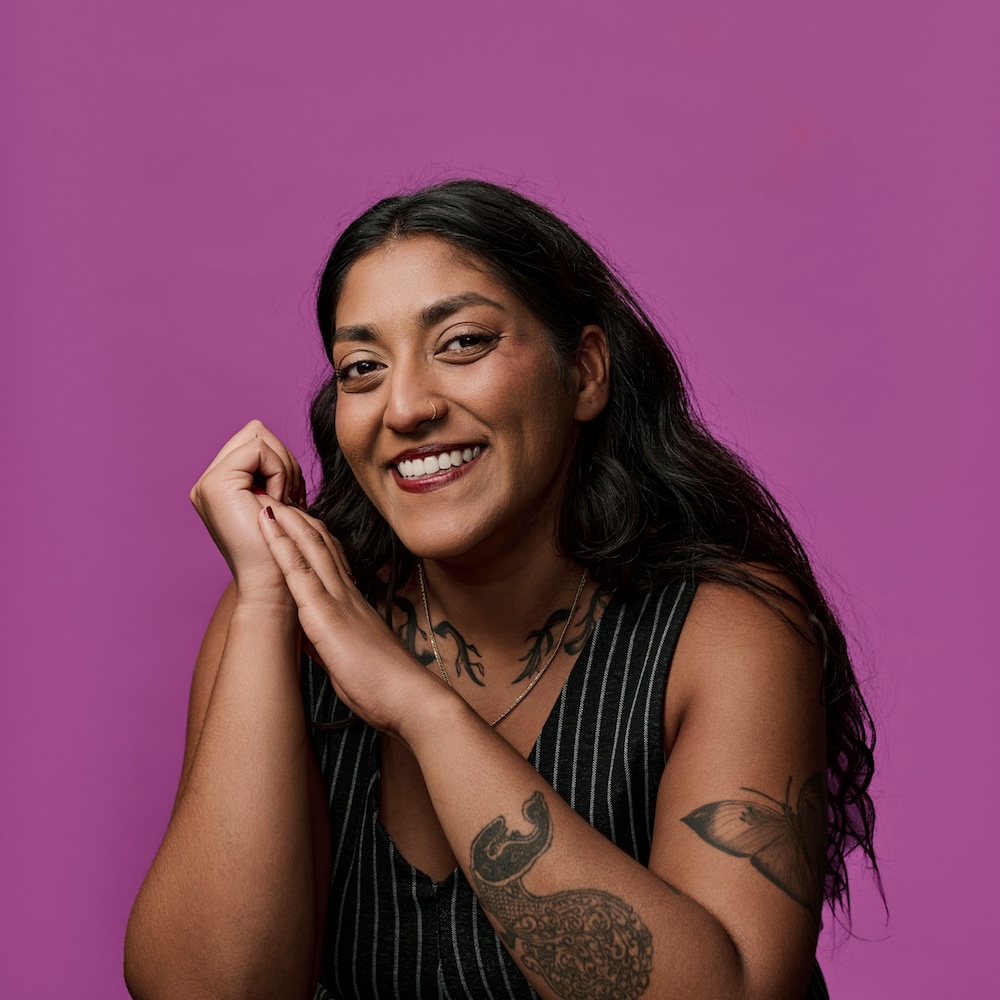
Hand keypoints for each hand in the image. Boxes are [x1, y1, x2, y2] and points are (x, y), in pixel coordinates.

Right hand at [190, 420, 307, 604]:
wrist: (275, 586)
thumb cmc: (285, 551)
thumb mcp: (278, 503)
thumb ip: (270, 473)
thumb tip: (276, 447)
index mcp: (219, 486)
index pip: (255, 440)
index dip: (282, 461)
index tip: (291, 497)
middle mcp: (206, 483)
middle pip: (255, 431)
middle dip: (284, 460)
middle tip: (290, 499)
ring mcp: (207, 483)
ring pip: (258, 436)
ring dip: (283, 468)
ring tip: (284, 504)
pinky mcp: (216, 485)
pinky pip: (258, 449)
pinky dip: (279, 472)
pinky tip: (277, 504)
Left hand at [258, 503, 441, 737]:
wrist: (408, 698)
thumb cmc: (386, 687)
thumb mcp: (352, 660)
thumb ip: (333, 643)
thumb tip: (315, 640)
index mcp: (355, 605)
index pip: (333, 562)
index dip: (314, 538)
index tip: (299, 520)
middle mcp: (348, 595)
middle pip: (322, 547)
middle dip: (299, 521)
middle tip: (279, 496)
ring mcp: (338, 602)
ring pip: (310, 550)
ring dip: (287, 522)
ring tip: (268, 498)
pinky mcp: (326, 616)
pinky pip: (300, 574)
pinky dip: (281, 546)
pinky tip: (267, 526)